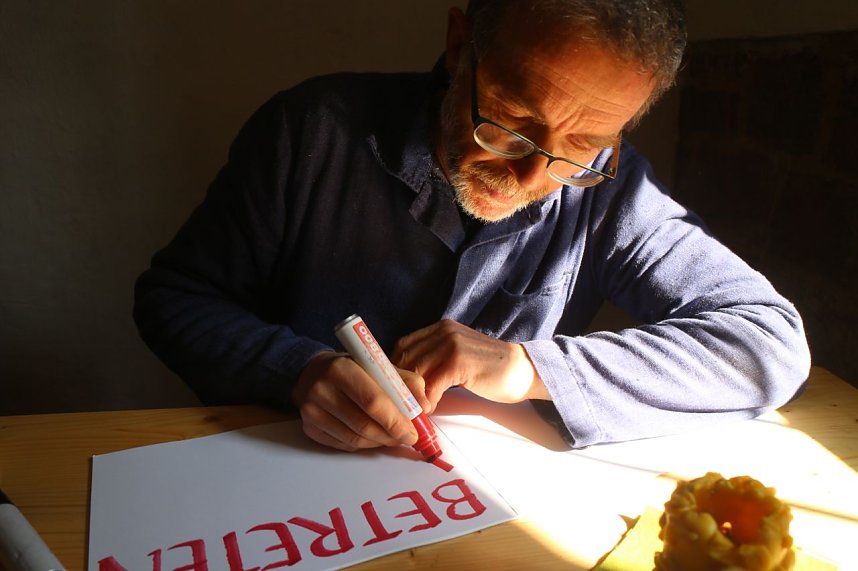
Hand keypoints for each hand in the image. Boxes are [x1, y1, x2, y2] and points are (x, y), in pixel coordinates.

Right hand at [291, 351, 428, 451]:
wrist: (311, 372)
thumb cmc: (352, 368)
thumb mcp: (379, 365)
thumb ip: (406, 382)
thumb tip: (425, 407)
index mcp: (341, 368)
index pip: (372, 401)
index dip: (395, 421)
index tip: (413, 432)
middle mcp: (322, 389)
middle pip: (364, 425)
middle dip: (391, 436)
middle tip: (407, 438)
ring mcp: (312, 411)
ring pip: (355, 439)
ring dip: (380, 442)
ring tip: (393, 437)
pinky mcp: (309, 427)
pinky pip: (343, 445)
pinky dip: (364, 445)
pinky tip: (373, 437)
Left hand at [391, 319, 548, 407]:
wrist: (523, 370)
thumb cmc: (490, 369)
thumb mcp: (458, 356)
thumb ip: (436, 360)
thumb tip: (408, 382)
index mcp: (441, 328)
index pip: (403, 345)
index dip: (394, 369)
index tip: (395, 388)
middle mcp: (443, 332)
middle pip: (405, 358)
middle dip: (399, 384)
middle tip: (400, 404)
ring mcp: (451, 344)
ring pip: (416, 372)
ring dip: (412, 395)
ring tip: (414, 409)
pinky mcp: (459, 362)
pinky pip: (431, 383)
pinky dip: (427, 399)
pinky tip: (430, 408)